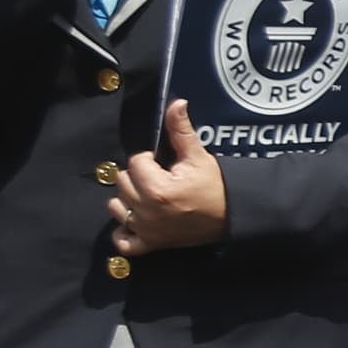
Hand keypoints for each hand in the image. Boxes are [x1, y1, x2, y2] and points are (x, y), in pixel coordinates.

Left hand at [109, 101, 228, 253]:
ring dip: (127, 199)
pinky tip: (135, 220)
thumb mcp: (198, 157)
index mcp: (157, 188)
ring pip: (116, 207)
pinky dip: (124, 232)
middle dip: (137, 176)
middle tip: (158, 177)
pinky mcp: (150, 244)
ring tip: (147, 195)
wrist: (231, 217)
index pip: (136, 162)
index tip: (165, 163)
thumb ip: (181, 130)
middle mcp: (147, 211)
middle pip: (122, 182)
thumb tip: (176, 103)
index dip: (149, 158)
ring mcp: (147, 230)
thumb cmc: (215, 186)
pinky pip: (123, 241)